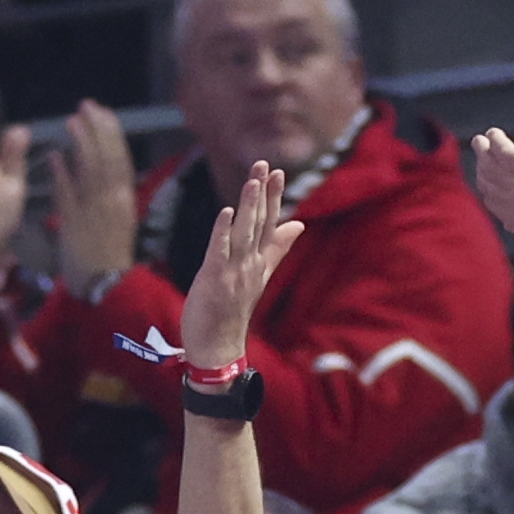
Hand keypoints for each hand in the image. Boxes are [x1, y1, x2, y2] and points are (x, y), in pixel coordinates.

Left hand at [49, 100, 138, 291]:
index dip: (111, 134)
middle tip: (86, 105)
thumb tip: (99, 164)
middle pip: (107, 159)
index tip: (103, 112)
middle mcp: (112, 201)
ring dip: (82, 145)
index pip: (120, 159)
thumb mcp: (117, 218)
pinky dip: (62, 176)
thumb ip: (107, 192)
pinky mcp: (75, 225)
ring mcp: (94, 212)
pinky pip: (68, 197)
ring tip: (71, 121)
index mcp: (124, 199)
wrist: (105, 285)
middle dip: (98, 130)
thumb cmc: (109, 251)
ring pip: (90, 173)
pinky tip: (54, 157)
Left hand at [179, 160, 307, 371]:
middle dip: (264, 194)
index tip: (278, 171)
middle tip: (267, 165)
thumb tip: (297, 224)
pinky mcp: (216, 281)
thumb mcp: (258, 275)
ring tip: (253, 181)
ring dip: (249, 207)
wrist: (218, 348)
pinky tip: (227, 212)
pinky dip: (224, 232)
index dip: (273, 197)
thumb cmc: (232, 311)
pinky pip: (221, 252)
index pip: (270, 224)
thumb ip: (277, 248)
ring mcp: (235, 273)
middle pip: (260, 224)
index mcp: (259, 262)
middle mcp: (251, 265)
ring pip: (244, 234)